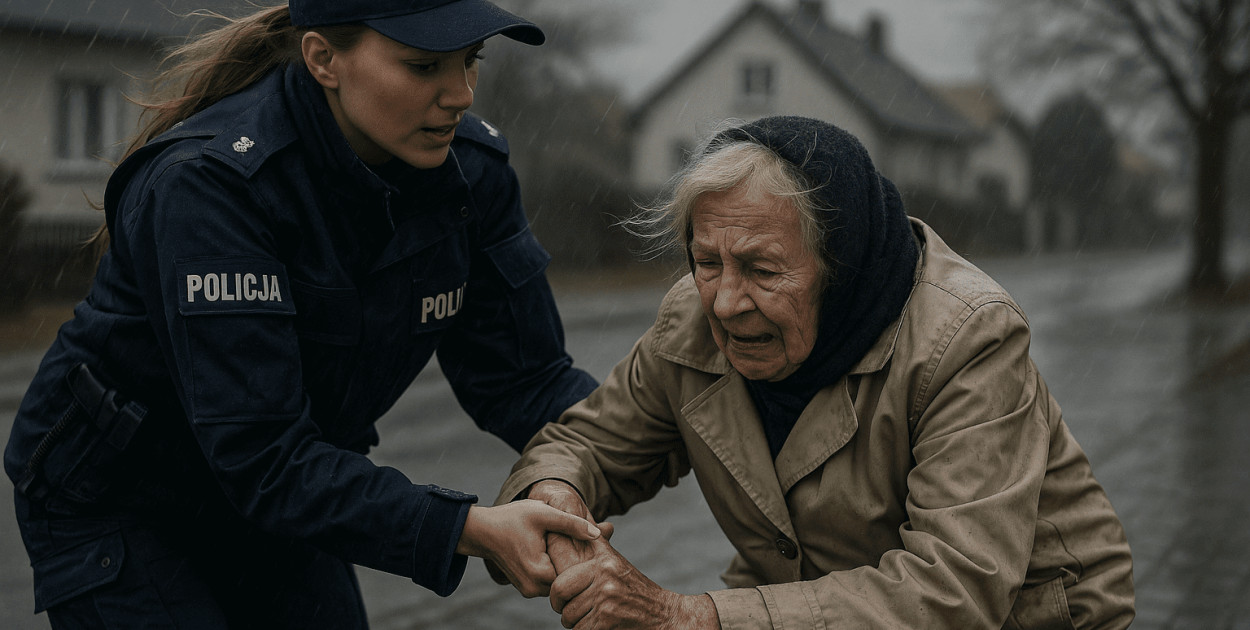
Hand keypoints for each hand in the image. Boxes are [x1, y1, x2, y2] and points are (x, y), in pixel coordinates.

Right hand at [486, 480, 613, 585]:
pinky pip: (549, 581)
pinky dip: (554, 567)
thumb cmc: (510, 519)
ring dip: (565, 565)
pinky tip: (556, 551)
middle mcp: (534, 589)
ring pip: (559, 580)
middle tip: (584, 543)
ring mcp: (529, 591)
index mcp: (540, 574)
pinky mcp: (526, 588)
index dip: (586, 559)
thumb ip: (571, 524)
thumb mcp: (543, 514)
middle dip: (576, 562)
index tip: (594, 546)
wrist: (481, 531)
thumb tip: (599, 533)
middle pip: (568, 579)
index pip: (576, 574)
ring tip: (571, 546)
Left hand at [549, 535, 718, 628]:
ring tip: (590, 619)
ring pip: (569, 618)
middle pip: (561, 599)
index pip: (560, 581)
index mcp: (603, 562)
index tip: (562, 600)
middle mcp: (604, 578)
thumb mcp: (617, 563)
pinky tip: (599, 628)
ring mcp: (606, 600)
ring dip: (576, 625)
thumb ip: (597, 547)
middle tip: (570, 614)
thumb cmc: (636, 590)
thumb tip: (584, 526)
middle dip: (562, 610)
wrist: (665, 615)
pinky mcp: (607, 621)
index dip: (557, 595)